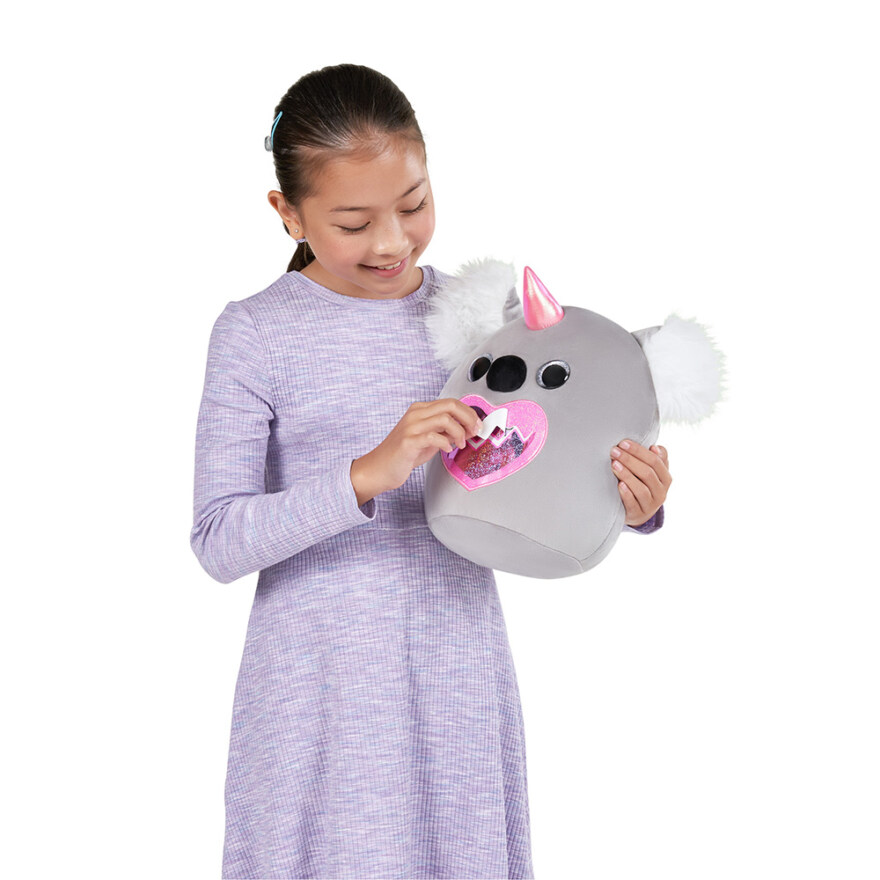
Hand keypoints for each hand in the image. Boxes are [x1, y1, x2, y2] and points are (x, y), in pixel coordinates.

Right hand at [350, 399, 482, 505]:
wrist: (380, 468)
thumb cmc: (404, 454)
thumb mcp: (429, 439)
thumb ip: (446, 432)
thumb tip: (468, 429)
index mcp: (420, 410)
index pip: (451, 402)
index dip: (468, 413)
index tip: (477, 425)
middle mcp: (415, 414)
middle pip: (450, 405)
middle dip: (469, 418)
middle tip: (474, 432)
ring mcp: (411, 427)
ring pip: (444, 418)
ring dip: (459, 432)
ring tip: (459, 444)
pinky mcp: (408, 441)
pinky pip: (433, 436)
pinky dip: (445, 443)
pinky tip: (447, 449)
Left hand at [610, 440, 671, 526]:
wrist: (638, 512)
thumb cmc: (643, 485)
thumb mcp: (653, 473)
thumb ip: (656, 459)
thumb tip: (655, 447)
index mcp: (666, 478)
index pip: (655, 461)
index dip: (639, 451)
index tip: (623, 443)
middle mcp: (661, 492)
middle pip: (647, 473)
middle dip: (630, 460)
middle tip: (614, 451)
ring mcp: (650, 505)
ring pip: (641, 489)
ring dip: (627, 475)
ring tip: (614, 464)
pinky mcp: (638, 514)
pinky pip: (633, 504)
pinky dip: (626, 494)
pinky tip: (619, 484)